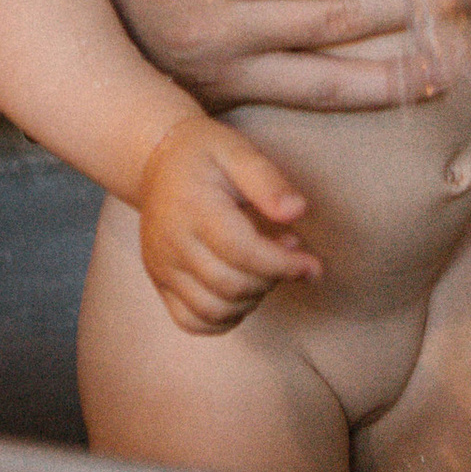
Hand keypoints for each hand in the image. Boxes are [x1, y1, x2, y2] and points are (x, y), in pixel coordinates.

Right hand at [137, 110, 319, 332]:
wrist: (157, 162)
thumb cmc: (204, 154)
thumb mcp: (237, 150)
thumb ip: (268, 180)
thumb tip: (297, 212)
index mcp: (192, 207)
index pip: (242, 252)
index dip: (284, 265)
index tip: (313, 265)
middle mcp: (170, 242)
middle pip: (231, 285)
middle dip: (272, 279)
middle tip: (289, 254)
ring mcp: (161, 267)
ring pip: (214, 310)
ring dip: (252, 300)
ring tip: (264, 268)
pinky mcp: (159, 283)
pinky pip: (192, 321)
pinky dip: (224, 319)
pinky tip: (243, 293)